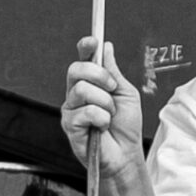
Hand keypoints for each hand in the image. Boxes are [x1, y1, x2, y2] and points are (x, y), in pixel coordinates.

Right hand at [61, 37, 143, 178]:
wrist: (126, 154)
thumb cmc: (126, 125)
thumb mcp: (126, 93)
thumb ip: (114, 72)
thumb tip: (106, 47)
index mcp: (91, 83)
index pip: (82, 60)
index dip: (85, 48)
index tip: (92, 41)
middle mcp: (77, 94)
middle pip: (75, 70)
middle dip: (99, 75)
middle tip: (113, 88)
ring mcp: (71, 109)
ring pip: (82, 90)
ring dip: (105, 102)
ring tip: (110, 115)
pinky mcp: (69, 126)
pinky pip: (86, 111)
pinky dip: (101, 118)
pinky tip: (102, 127)